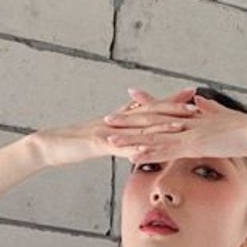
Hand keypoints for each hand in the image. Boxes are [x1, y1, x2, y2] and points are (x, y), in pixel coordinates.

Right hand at [29, 86, 203, 169]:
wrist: (50, 144)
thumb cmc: (75, 143)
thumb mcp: (104, 137)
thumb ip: (123, 132)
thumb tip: (140, 132)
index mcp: (121, 120)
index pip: (150, 108)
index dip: (171, 102)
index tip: (193, 96)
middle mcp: (118, 122)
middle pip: (150, 113)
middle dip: (174, 109)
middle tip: (196, 105)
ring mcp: (109, 132)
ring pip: (139, 128)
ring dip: (160, 126)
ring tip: (181, 125)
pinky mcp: (99, 145)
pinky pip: (120, 147)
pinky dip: (135, 148)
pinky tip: (148, 150)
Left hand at [102, 85, 246, 162]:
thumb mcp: (225, 117)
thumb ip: (211, 109)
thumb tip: (201, 100)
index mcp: (193, 117)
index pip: (164, 108)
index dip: (145, 105)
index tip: (129, 100)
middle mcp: (186, 122)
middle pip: (152, 121)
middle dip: (129, 122)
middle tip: (107, 120)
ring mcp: (189, 133)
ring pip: (154, 135)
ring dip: (132, 138)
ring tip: (111, 138)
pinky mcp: (195, 145)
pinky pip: (167, 150)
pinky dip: (150, 152)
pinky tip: (134, 155)